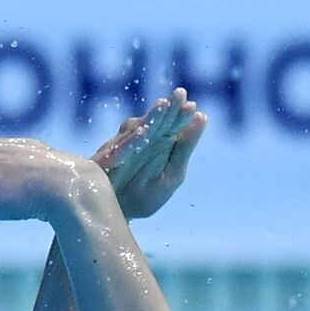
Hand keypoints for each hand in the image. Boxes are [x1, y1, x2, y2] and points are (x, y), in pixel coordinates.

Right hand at [92, 87, 206, 219]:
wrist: (118, 215)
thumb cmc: (144, 194)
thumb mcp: (173, 173)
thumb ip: (185, 147)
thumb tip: (203, 116)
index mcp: (159, 143)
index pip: (173, 125)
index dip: (182, 115)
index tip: (193, 106)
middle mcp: (141, 142)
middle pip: (156, 122)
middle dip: (168, 108)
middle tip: (180, 94)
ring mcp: (123, 150)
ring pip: (138, 131)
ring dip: (151, 118)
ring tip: (164, 106)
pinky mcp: (106, 163)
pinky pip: (119, 152)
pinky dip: (130, 144)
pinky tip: (142, 135)